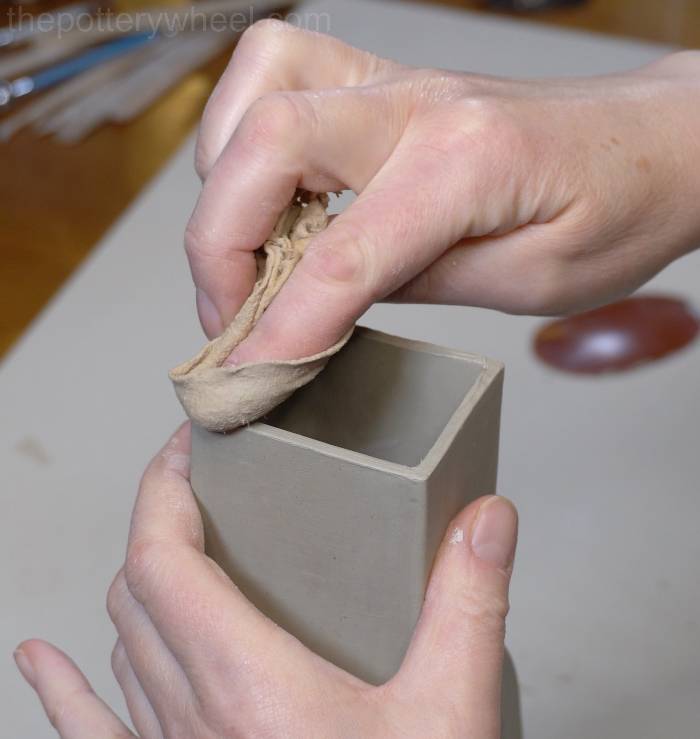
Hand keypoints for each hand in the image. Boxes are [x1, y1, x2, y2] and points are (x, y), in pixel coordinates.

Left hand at [15, 424, 517, 737]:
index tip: (185, 445)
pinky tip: (40, 663)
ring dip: (137, 582)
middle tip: (197, 480)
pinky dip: (63, 690)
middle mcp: (192, 718)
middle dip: (158, 519)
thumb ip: (469, 606)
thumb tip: (486, 520)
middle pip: (138, 589)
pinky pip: (92, 734)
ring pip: (123, 644)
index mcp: (247, 686)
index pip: (162, 559)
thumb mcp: (448, 715)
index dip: (160, 489)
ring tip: (165, 540)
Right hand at [185, 20, 699, 361]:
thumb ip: (414, 284)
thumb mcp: (527, 282)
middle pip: (267, 146)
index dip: (282, 326)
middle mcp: (417, 105)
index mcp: (468, 162)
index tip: (249, 376)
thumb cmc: (615, 210)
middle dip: (219, 246)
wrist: (653, 143)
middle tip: (231, 317)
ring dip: (222, 182)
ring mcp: (394, 81)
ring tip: (243, 253)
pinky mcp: (382, 81)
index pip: (341, 252)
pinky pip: (278, 70)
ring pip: (256, 91)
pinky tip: (264, 189)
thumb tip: (318, 302)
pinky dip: (242, 132)